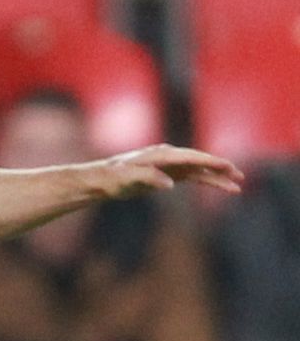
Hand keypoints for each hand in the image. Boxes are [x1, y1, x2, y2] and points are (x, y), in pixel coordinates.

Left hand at [93, 145, 243, 198]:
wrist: (101, 180)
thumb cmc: (113, 179)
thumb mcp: (128, 179)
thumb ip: (148, 178)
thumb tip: (170, 184)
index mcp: (160, 155)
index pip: (190, 157)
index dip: (210, 161)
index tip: (227, 166)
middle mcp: (166, 156)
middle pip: (199, 161)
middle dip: (219, 168)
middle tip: (239, 176)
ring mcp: (168, 164)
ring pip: (198, 170)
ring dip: (216, 176)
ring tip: (236, 185)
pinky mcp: (166, 173)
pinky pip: (191, 176)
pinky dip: (206, 180)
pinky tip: (218, 184)